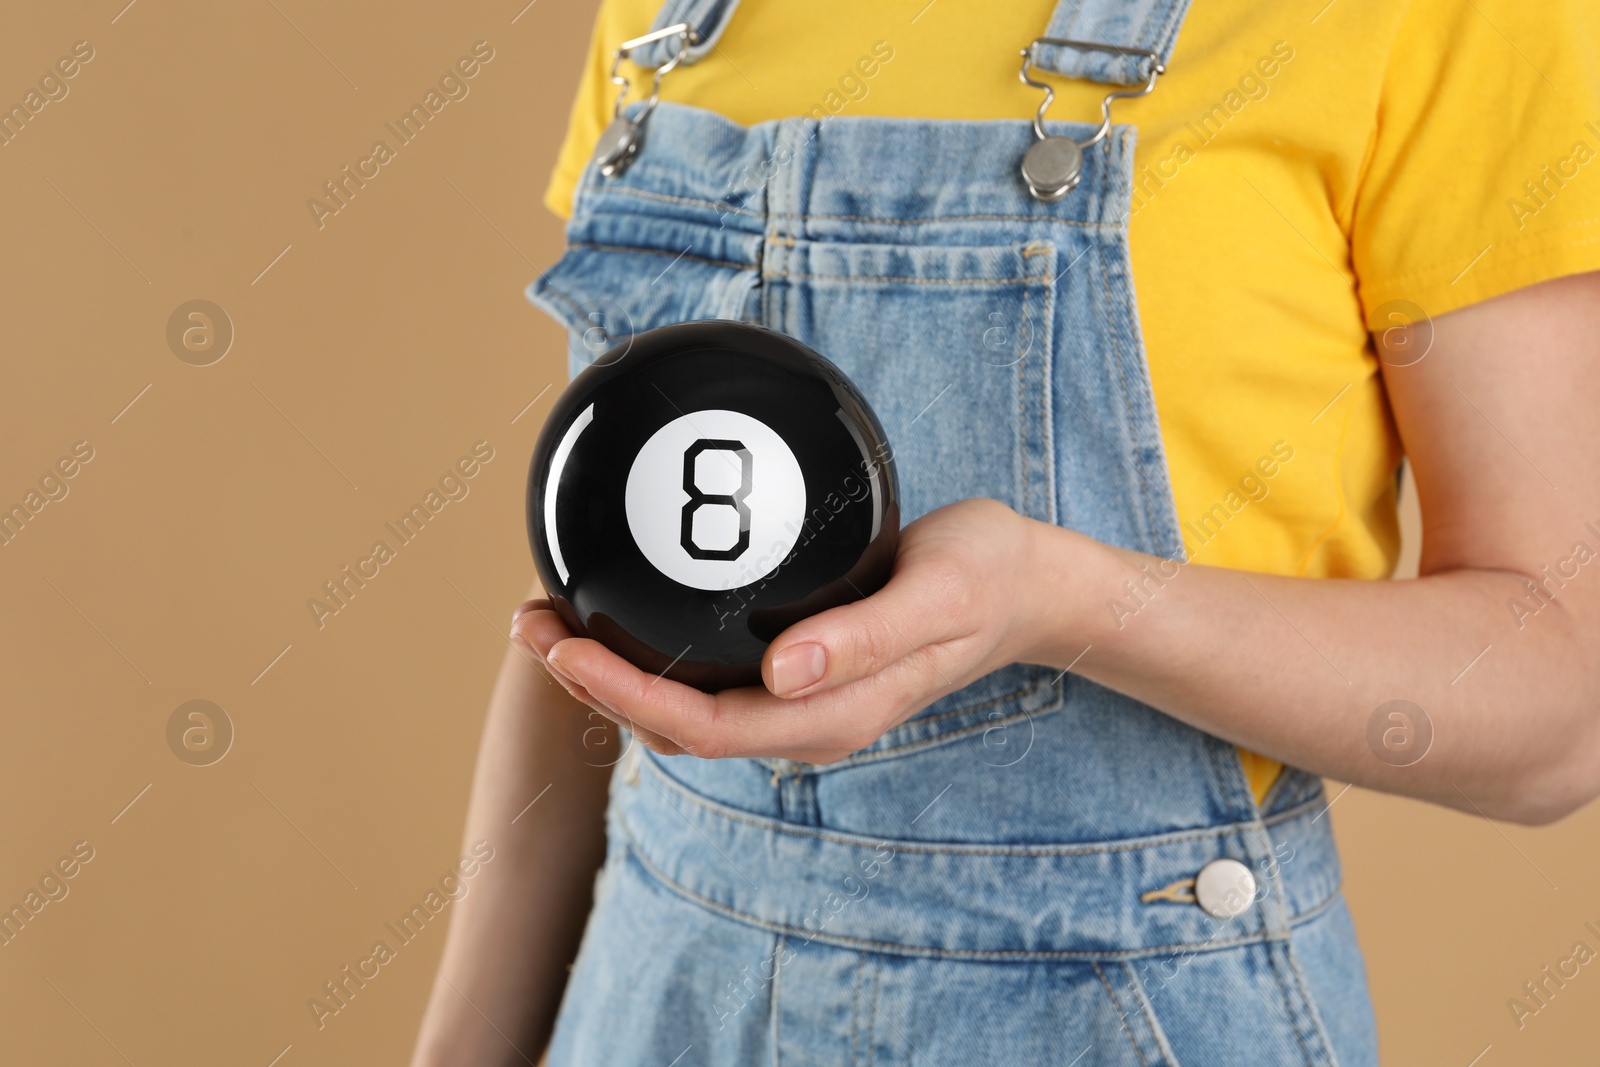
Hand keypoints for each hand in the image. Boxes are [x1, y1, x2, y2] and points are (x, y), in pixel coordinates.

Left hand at [511, 498, 1078, 763]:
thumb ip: (864, 639)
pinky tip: (631, 607)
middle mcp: (806, 719)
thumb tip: (782, 673)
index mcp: (830, 716)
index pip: (702, 725)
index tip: (562, 648)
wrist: (1027, 586)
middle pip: (675, 724)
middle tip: (531, 620)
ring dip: (615, 671)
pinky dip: (656, 651)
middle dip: (593, 683)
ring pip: (685, 706)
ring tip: (556, 616)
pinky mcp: (799, 668)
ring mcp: (801, 699)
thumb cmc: (985, 579)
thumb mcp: (937, 594)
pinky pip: (709, 676)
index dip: (621, 694)